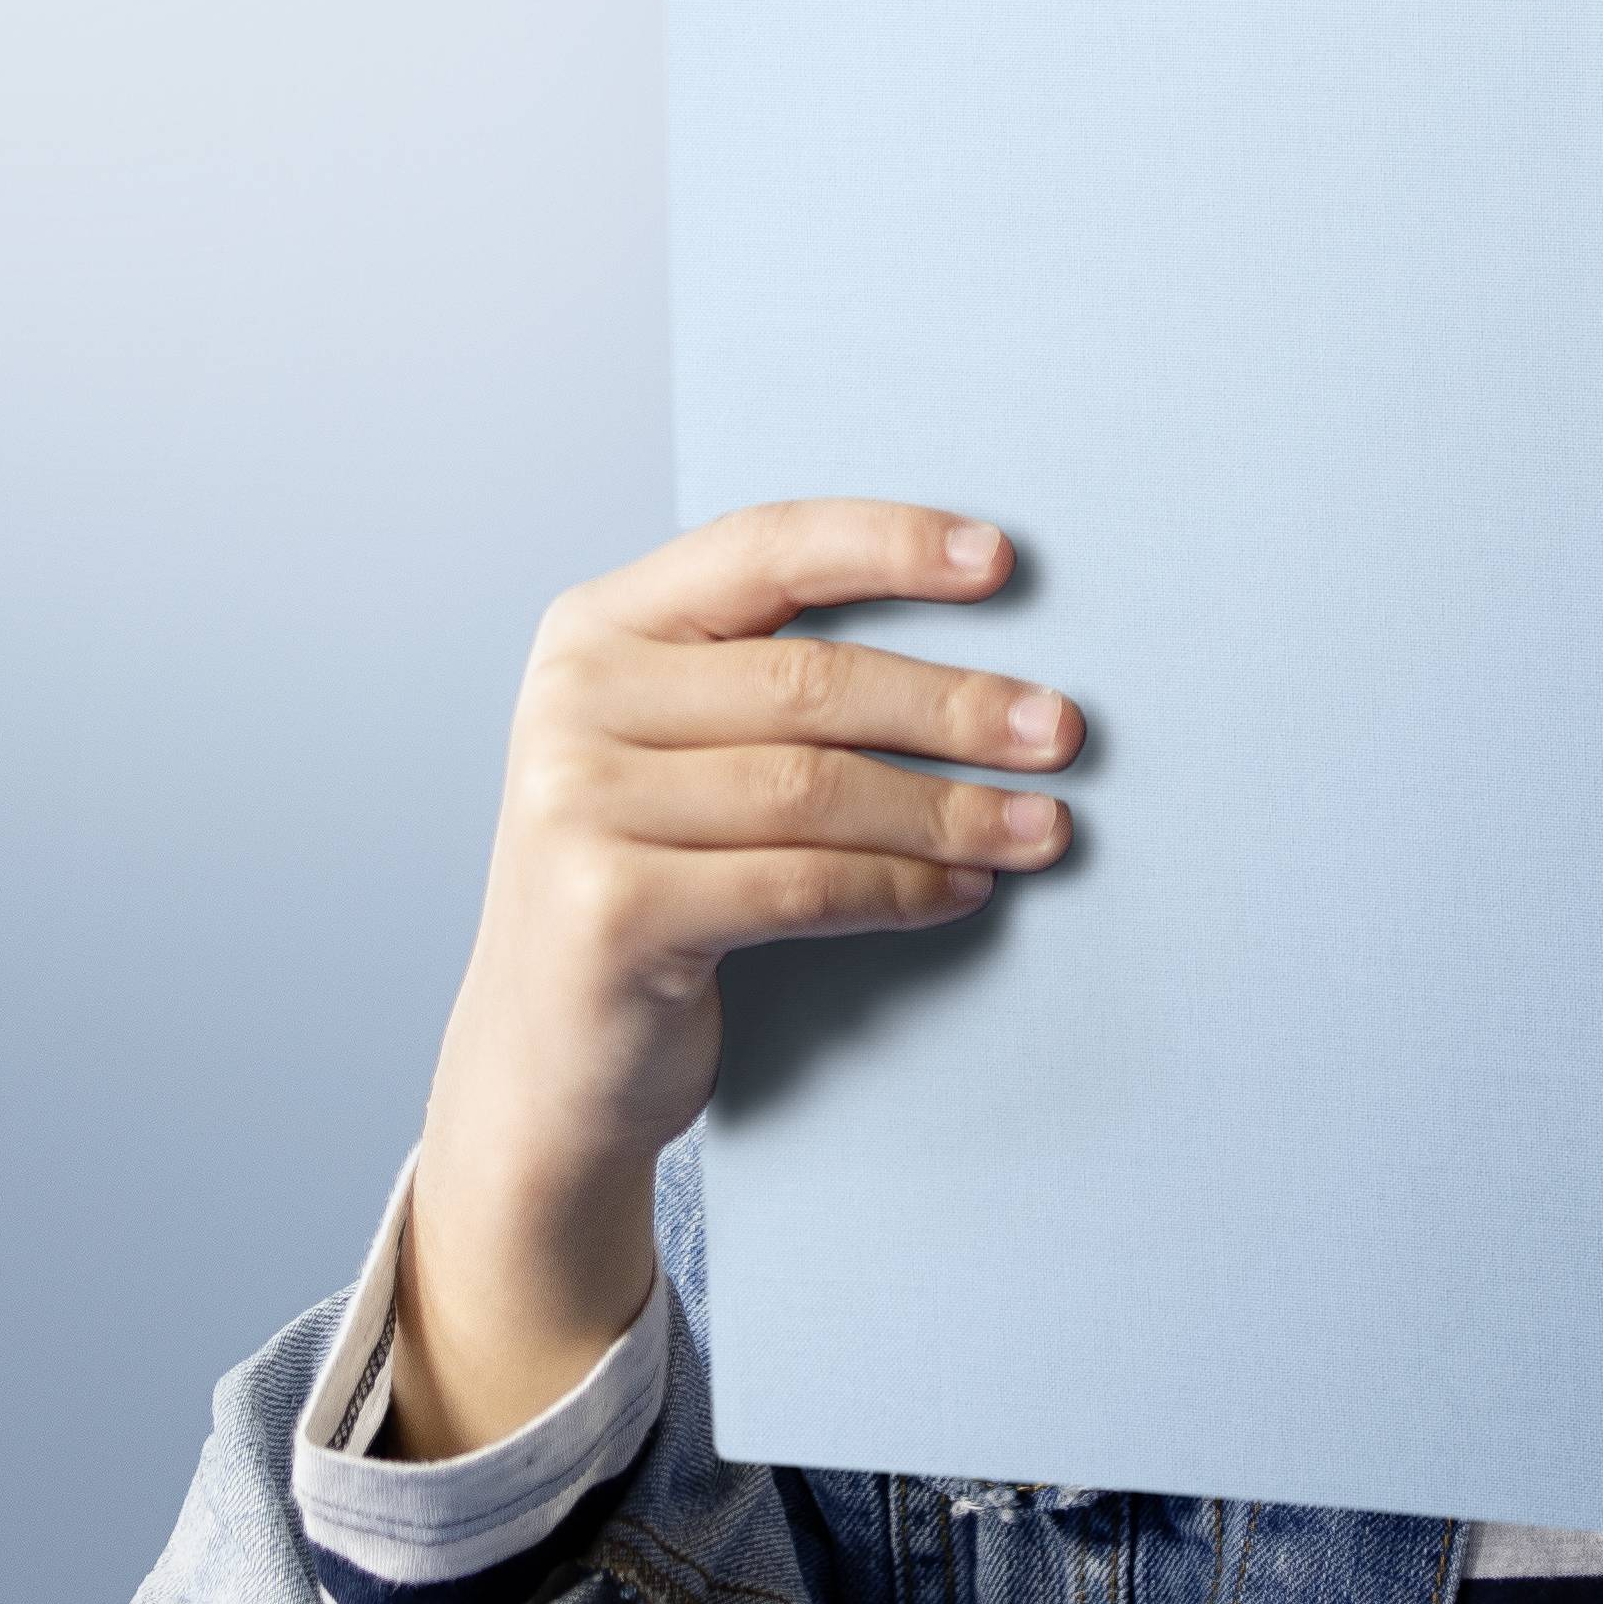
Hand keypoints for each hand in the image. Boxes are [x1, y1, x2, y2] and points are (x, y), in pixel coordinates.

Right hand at [380, 499, 1080, 1454]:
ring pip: (816, 788)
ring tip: (1041, 827)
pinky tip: (962, 890)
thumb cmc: (644, 885)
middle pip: (807, 682)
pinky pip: (802, 883)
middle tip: (1060, 731)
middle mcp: (572, 701)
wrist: (543, 1058)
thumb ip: (763, 684)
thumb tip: (977, 656)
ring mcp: (575, 804)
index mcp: (594, 629)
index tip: (1004, 562)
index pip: (762, 548)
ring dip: (949, 812)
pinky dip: (901, 887)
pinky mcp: (611, 907)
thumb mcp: (673, 754)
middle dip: (953, 707)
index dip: (891, 545)